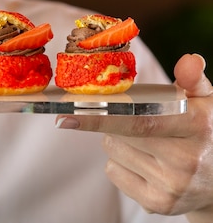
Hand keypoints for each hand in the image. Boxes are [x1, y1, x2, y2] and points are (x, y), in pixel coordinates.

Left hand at [55, 54, 212, 220]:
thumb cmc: (204, 131)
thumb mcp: (205, 103)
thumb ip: (193, 80)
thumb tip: (188, 61)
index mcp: (197, 128)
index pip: (140, 122)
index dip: (101, 117)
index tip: (66, 115)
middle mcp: (186, 161)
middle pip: (119, 134)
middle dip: (115, 120)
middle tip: (133, 116)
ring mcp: (171, 186)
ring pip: (112, 151)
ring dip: (119, 141)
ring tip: (149, 143)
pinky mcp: (157, 204)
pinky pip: (113, 172)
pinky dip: (121, 163)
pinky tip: (147, 162)